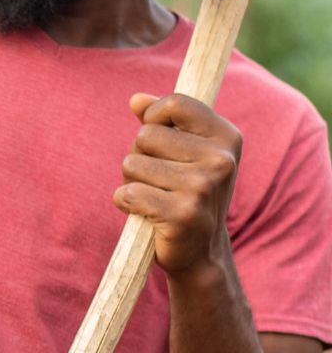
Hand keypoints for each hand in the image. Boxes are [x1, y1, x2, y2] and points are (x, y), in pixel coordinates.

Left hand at [115, 92, 240, 275]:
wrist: (200, 253)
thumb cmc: (186, 195)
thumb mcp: (184, 153)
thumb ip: (161, 122)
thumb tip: (136, 100)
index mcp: (226, 137)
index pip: (174, 104)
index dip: (153, 118)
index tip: (157, 139)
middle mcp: (220, 160)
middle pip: (145, 135)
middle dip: (140, 157)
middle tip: (159, 181)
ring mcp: (202, 188)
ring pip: (132, 164)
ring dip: (132, 182)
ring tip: (155, 197)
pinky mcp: (181, 214)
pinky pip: (127, 193)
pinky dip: (126, 203)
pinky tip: (146, 214)